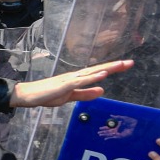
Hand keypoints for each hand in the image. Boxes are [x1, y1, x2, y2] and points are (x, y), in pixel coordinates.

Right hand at [9, 59, 132, 107]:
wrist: (29, 95)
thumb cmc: (47, 95)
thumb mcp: (70, 96)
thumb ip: (86, 93)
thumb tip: (102, 90)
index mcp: (77, 79)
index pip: (98, 72)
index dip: (112, 69)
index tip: (126, 65)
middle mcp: (76, 76)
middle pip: (98, 69)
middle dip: (114, 66)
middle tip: (130, 62)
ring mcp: (70, 79)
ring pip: (92, 72)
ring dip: (106, 68)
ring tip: (120, 65)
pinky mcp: (64, 84)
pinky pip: (81, 81)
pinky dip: (92, 77)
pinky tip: (102, 75)